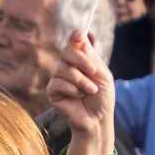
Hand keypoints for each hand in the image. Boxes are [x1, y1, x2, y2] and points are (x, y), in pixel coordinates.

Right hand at [46, 31, 115, 154]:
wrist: (98, 119)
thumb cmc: (102, 97)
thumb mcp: (101, 74)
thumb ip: (90, 56)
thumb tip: (79, 34)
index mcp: (80, 60)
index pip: (74, 43)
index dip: (75, 37)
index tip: (79, 35)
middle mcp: (67, 66)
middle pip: (67, 52)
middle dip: (81, 60)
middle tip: (93, 71)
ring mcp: (58, 78)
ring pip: (62, 68)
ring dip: (81, 80)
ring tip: (91, 91)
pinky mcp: (52, 92)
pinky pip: (57, 83)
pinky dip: (72, 90)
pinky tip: (78, 97)